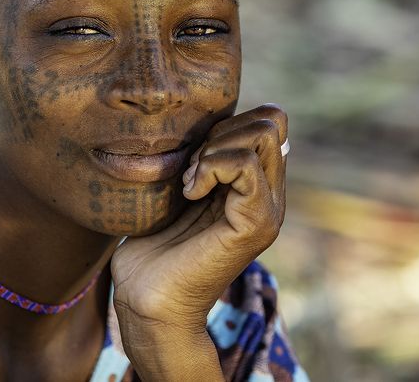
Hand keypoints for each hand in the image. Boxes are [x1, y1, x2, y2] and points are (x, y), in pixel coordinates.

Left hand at [109, 104, 287, 378]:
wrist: (146, 297)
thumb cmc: (151, 243)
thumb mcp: (179, 185)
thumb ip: (202, 157)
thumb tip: (205, 121)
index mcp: (256, 185)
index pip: (270, 120)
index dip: (229, 121)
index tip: (193, 154)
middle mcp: (270, 196)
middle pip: (272, 121)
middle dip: (222, 130)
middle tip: (192, 168)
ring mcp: (267, 211)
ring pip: (263, 135)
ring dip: (213, 149)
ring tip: (190, 182)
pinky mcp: (254, 225)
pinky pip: (245, 165)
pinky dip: (210, 167)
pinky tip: (190, 192)